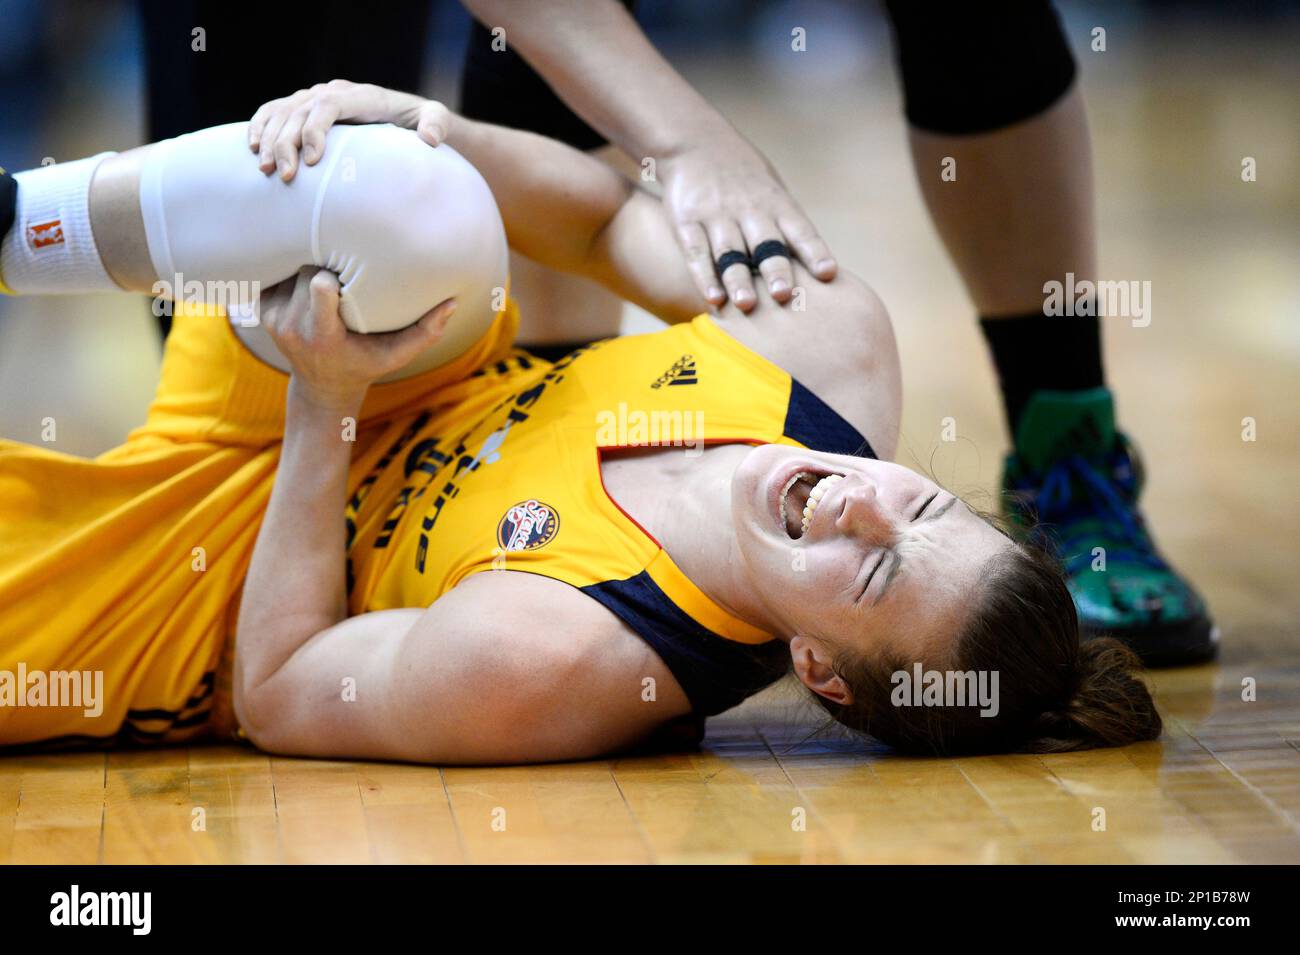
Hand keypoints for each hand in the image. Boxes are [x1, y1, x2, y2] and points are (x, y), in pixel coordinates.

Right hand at [248, 79, 453, 181]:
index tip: (312, 161)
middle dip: (287, 143)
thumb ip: (436, 124)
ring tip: (265, 170)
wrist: (410, 118)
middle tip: (283, 176)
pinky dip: (261, 126)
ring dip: (269, 139)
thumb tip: (429, 138)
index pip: (328, 107)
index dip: (315, 130)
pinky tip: (252, 149)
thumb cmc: (423, 123)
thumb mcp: (436, 119)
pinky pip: (275, 112)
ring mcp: (317, 98)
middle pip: (300, 111)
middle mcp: (335, 92)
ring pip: (283, 112)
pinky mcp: (306, 108)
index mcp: (362, 96)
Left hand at [260, 267, 455, 409]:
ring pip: (290, 270)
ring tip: (327, 268)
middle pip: (307, 272)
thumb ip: (426, 332)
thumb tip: (453, 302)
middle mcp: (293, 328)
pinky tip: (303, 276)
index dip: (330, 274)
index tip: (344, 270)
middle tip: (343, 262)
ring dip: (308, 266)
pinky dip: (288, 273)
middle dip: (325, 265)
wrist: (322, 386)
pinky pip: (273, 277)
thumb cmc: (366, 366)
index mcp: (323, 337)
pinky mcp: (262, 313)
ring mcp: (274, 321)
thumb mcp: (398, 355)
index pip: (319, 291)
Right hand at [660, 134, 835, 312]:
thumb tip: (815, 267)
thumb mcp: (771, 190)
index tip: (828, 273)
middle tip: (783, 294)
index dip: (814, 251)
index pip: (800, 229)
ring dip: (738, 279)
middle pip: (766, 243)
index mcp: (776, 203)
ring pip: (730, 251)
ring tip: (746, 304)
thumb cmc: (743, 177)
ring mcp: (717, 214)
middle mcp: (749, 209)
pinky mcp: (687, 220)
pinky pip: (696, 251)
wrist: (694, 141)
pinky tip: (713, 298)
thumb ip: (788, 225)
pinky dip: (704, 276)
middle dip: (775, 268)